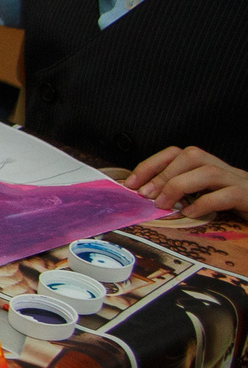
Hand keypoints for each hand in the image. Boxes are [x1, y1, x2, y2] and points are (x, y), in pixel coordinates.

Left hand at [127, 146, 247, 216]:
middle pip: (191, 156)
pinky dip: (205, 203)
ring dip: (179, 186)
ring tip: (164, 205)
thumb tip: (146, 198)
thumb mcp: (203, 199)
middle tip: (145, 196)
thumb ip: (181, 195)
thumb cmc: (233, 210)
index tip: (130, 183)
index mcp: (209, 168)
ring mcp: (239, 181)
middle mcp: (224, 170)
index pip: (177, 153)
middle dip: (163, 175)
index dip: (151, 164)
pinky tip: (192, 214)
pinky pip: (228, 194)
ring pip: (208, 171)